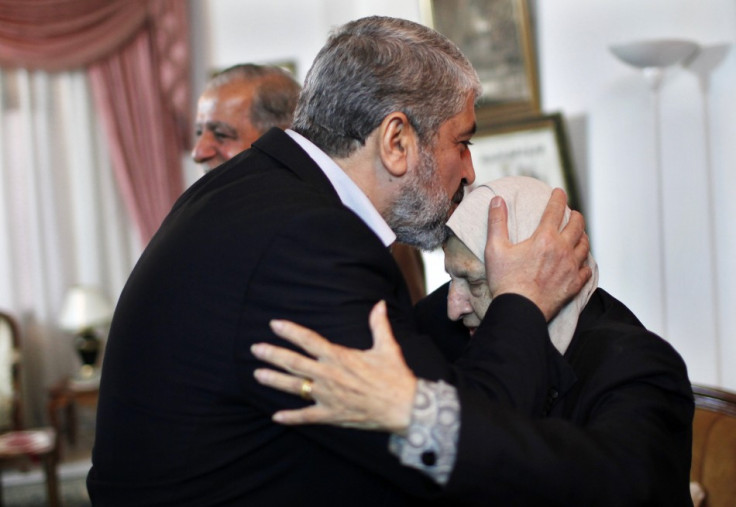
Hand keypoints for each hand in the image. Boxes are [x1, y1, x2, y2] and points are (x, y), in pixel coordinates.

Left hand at [251, 301, 417, 434]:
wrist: (403, 407)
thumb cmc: (395, 376)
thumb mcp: (387, 347)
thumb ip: (379, 325)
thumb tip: (379, 304)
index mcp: (340, 357)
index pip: (309, 340)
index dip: (290, 331)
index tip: (274, 324)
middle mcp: (329, 375)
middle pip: (294, 362)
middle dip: (273, 355)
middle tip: (256, 349)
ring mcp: (328, 396)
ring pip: (295, 387)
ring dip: (275, 380)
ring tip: (258, 374)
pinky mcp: (331, 415)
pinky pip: (306, 416)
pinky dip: (291, 417)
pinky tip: (276, 416)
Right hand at [484, 188, 590, 320]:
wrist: (520, 310)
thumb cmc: (505, 281)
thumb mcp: (495, 249)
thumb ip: (497, 222)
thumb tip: (497, 200)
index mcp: (544, 238)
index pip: (555, 210)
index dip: (558, 198)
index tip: (559, 191)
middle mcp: (562, 250)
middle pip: (577, 225)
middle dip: (575, 215)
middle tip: (572, 213)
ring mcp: (571, 268)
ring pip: (585, 245)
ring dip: (582, 236)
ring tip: (579, 234)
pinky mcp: (574, 284)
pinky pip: (586, 269)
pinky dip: (585, 262)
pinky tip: (581, 262)